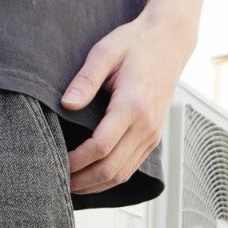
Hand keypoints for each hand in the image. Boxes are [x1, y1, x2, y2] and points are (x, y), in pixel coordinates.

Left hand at [60, 0, 198, 194]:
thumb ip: (85, 79)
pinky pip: (129, 169)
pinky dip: (108, 180)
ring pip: (121, 175)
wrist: (170, 41)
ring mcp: (152, 136)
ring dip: (94, 185)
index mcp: (133, 106)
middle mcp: (146, 126)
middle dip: (82, 180)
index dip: (77, 161)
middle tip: (59, 180)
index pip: (100, 147)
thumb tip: (67, 104)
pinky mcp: (153, 140)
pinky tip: (91, 179)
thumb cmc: (136, 44)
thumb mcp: (106, 51)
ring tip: (71, 185)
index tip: (58, 161)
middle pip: (110, 169)